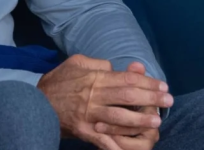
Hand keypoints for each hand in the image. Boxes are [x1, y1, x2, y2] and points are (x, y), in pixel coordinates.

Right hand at [36, 55, 171, 149]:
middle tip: (169, 100)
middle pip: (127, 96)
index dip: (146, 82)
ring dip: (140, 120)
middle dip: (150, 98)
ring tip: (157, 121)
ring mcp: (90, 114)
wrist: (34, 103)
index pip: (125, 79)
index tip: (162, 85)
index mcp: (93, 78)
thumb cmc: (56, 82)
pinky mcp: (85, 130)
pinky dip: (116, 145)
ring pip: (119, 117)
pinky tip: (129, 149)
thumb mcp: (73, 63)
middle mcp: (94, 95)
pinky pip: (104, 139)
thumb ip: (95, 63)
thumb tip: (113, 66)